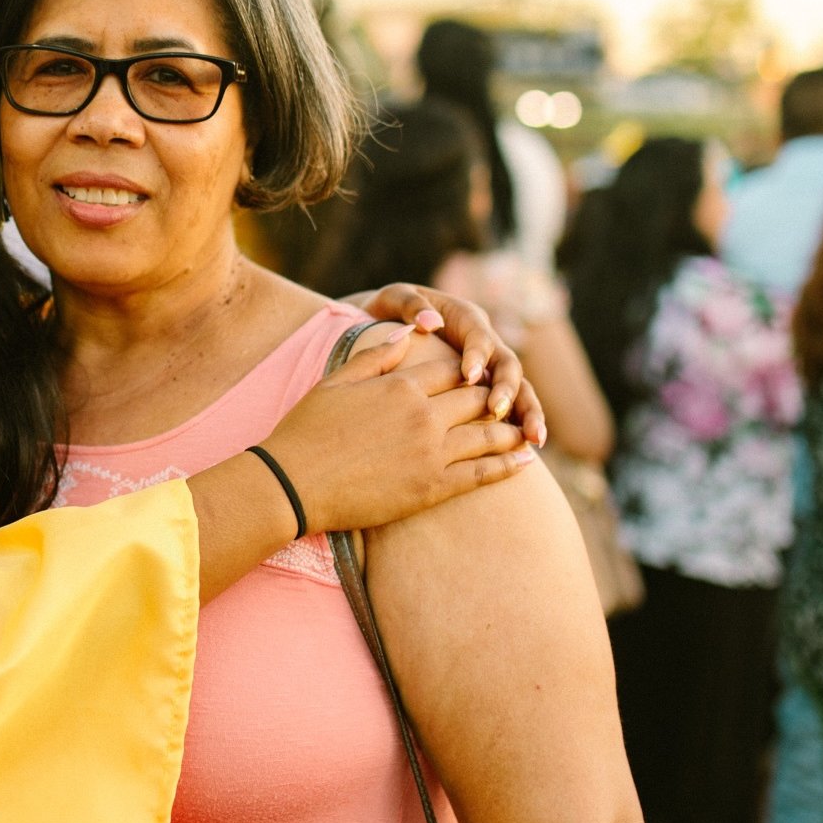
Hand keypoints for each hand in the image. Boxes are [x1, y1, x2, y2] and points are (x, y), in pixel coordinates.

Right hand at [260, 326, 534, 534]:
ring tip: (530, 430)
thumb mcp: (337, 380)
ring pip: (487, 435)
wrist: (292, 484)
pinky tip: (525, 462)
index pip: (451, 368)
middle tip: (516, 400)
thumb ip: (377, 355)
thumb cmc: (306, 430)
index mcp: (401, 385)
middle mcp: (423, 415)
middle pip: (476, 397)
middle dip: (497, 395)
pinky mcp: (432, 488)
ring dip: (513, 430)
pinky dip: (508, 466)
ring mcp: (431, 453)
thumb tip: (410, 334)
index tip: (480, 373)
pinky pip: (482, 474)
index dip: (469, 369)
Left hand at [349, 284, 548, 448]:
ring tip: (533, 439)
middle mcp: (486, 342)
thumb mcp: (394, 299)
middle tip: (497, 410)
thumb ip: (411, 305)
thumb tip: (430, 322)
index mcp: (465, 318)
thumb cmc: (389, 311)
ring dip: (527, 412)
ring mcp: (490, 367)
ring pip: (519, 389)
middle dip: (507, 388)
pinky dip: (519, 428)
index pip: (478, 336)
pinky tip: (527, 453)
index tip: (467, 376)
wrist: (387, 325)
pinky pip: (510, 409)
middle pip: (507, 364)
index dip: (476, 355)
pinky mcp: (488, 390)